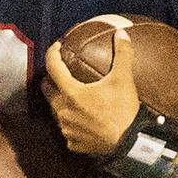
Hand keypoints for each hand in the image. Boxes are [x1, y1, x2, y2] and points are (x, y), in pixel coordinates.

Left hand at [42, 29, 140, 156]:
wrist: (130, 145)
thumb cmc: (123, 111)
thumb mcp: (124, 80)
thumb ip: (122, 55)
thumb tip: (122, 33)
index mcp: (71, 93)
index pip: (53, 68)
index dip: (52, 54)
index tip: (57, 47)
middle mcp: (63, 111)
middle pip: (47, 90)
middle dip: (51, 80)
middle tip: (61, 74)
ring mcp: (66, 129)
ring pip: (56, 111)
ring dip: (61, 102)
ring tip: (73, 96)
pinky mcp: (73, 144)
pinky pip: (68, 130)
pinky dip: (73, 123)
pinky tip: (83, 120)